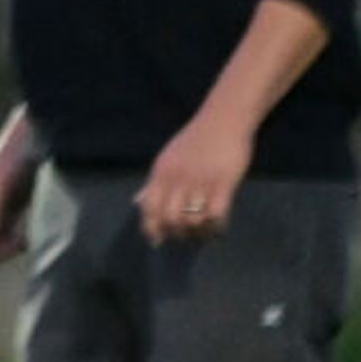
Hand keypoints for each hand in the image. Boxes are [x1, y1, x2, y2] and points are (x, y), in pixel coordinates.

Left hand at [138, 114, 251, 245]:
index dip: (151, 228)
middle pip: (170, 218)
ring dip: (197, 232)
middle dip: (176, 233)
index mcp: (160, 173)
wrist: (223, 120)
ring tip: (203, 234)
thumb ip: (153, 183)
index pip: (149, 207)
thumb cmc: (195, 140)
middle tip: (184, 237)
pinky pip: (216, 213)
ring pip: (192, 219)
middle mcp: (177, 179)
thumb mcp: (167, 159)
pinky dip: (216, 226)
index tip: (156, 242)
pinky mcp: (224, 182)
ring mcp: (201, 181)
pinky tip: (218, 227)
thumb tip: (136, 202)